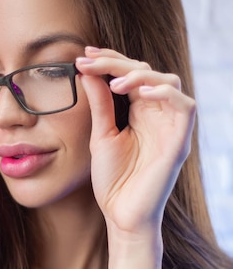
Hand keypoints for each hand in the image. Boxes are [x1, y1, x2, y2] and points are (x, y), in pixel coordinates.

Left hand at [76, 47, 195, 233]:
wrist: (121, 214)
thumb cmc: (113, 180)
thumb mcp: (101, 135)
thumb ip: (100, 104)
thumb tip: (88, 71)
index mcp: (141, 113)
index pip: (131, 75)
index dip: (111, 60)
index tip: (84, 54)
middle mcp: (158, 115)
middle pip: (147, 72)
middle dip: (117, 62)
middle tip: (88, 61)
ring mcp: (170, 127)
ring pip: (168, 81)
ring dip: (140, 75)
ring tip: (113, 82)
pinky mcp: (179, 141)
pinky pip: (185, 106)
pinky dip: (166, 93)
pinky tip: (141, 92)